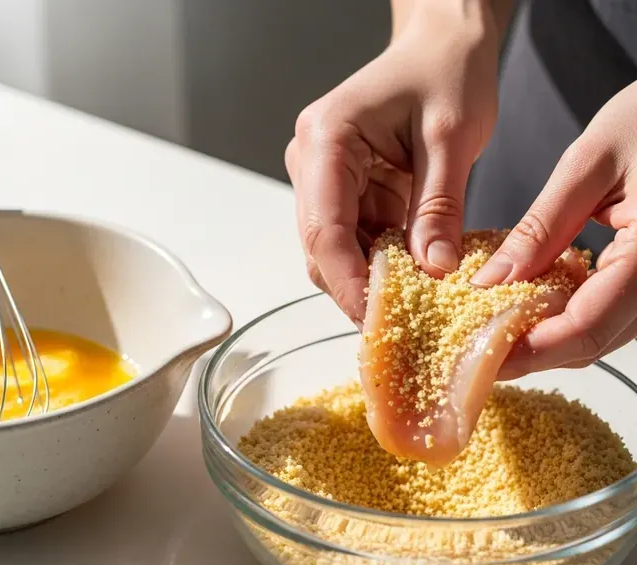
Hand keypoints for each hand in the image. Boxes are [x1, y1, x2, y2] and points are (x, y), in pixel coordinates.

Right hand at [285, 2, 501, 325]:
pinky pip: (355, 240)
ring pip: (334, 251)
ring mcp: (322, 180)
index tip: (376, 320)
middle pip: (321, 248)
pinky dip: (381, 261)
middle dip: (357, 287)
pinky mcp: (342, 192)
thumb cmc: (446, 71)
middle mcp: (311, 162)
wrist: (442, 45)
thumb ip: (438, 207)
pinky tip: (411, 272)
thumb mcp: (452, 138)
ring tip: (412, 301)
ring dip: (370, 277)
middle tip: (399, 322)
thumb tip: (433, 271)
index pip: (325, 229)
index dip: (347, 282)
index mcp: (326, 139)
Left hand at [470, 81, 636, 377]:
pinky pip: (612, 313)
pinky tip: (534, 298)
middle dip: (529, 351)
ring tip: (492, 325)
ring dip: (547, 338)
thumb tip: (489, 282)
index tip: (477, 355)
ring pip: (601, 334)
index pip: (584, 327)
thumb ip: (541, 228)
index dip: (526, 350)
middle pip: (591, 342)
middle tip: (474, 347)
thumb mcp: (591, 163)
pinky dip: (569, 314)